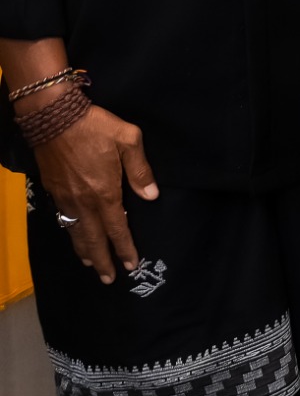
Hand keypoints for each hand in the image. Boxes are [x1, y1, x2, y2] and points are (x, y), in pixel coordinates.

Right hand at [32, 104, 154, 283]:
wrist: (54, 117)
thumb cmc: (95, 126)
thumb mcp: (129, 140)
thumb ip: (140, 170)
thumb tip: (150, 196)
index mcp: (104, 192)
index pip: (117, 228)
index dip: (124, 248)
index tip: (131, 265)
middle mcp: (83, 201)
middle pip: (93, 239)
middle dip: (102, 260)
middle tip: (109, 279)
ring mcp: (65, 197)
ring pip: (75, 232)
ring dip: (84, 250)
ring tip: (92, 264)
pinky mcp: (53, 189)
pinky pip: (64, 219)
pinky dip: (71, 233)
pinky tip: (75, 236)